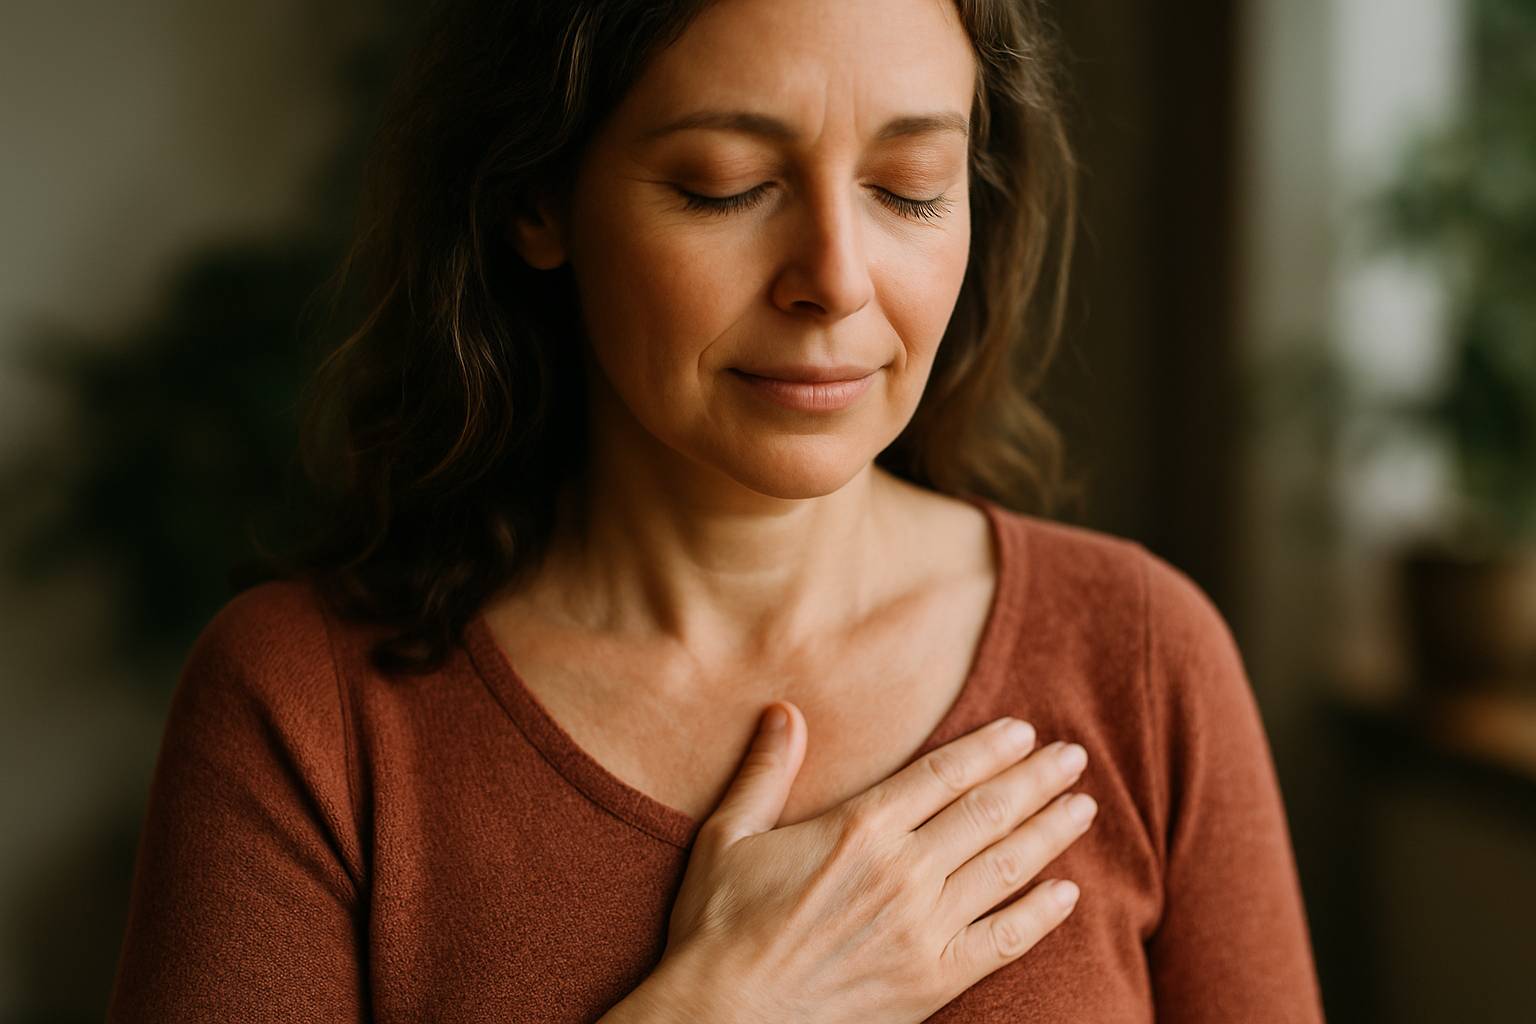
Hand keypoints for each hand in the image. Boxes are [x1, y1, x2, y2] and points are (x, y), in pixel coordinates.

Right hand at [648, 704, 1095, 1022]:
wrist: (724, 1017)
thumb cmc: (719, 927)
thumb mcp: (729, 836)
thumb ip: (766, 771)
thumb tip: (785, 709)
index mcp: (859, 828)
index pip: (944, 774)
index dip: (990, 749)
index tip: (1023, 731)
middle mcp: (903, 871)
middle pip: (988, 812)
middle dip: (1036, 779)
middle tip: (1072, 756)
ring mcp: (924, 928)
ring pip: (1007, 866)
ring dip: (1051, 831)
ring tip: (1082, 806)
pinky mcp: (933, 980)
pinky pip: (1006, 940)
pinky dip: (1042, 915)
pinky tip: (1068, 893)